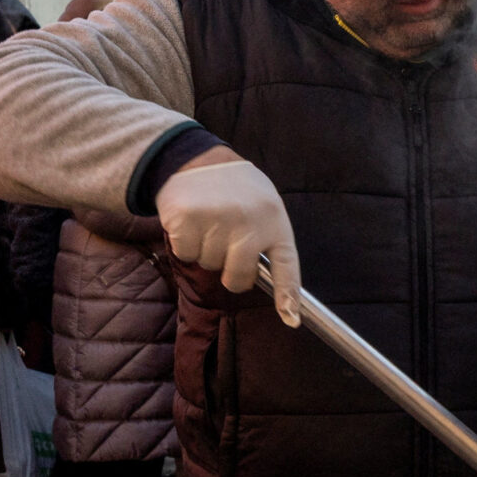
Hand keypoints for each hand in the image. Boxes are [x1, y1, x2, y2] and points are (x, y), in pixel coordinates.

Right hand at [157, 148, 300, 325]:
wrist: (197, 158)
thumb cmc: (236, 191)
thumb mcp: (264, 206)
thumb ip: (267, 241)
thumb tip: (277, 292)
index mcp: (274, 219)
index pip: (286, 266)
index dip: (288, 295)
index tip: (291, 319)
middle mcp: (249, 220)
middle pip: (237, 279)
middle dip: (229, 271)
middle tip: (225, 243)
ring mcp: (217, 219)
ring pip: (208, 265)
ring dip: (205, 251)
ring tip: (209, 222)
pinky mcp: (187, 217)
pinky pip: (186, 254)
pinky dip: (184, 243)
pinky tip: (191, 220)